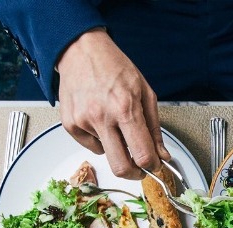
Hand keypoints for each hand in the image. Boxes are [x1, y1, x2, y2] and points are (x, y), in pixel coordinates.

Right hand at [55, 28, 169, 178]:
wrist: (81, 50)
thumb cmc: (114, 67)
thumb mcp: (145, 93)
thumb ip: (154, 129)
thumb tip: (162, 155)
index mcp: (125, 108)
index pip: (142, 155)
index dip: (153, 166)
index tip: (155, 166)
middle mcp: (101, 117)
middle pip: (121, 168)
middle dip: (135, 173)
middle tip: (140, 166)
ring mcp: (83, 122)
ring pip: (106, 155)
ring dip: (116, 147)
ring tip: (114, 122)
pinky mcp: (70, 124)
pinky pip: (91, 145)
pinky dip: (100, 138)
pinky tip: (99, 118)